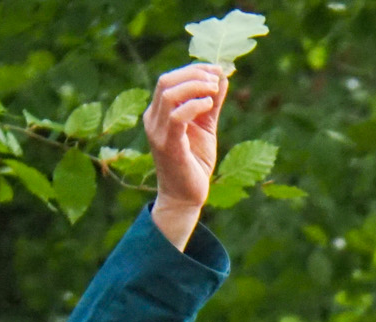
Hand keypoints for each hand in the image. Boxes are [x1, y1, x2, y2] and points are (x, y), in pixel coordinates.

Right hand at [144, 65, 226, 250]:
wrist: (185, 197)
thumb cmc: (194, 163)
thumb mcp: (205, 128)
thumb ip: (211, 104)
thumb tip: (222, 78)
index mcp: (158, 112)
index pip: (169, 79)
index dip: (193, 69)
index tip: (216, 69)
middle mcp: (153, 119)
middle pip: (166, 80)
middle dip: (194, 74)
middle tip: (217, 78)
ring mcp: (157, 131)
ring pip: (169, 94)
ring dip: (194, 86)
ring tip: (214, 90)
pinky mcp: (167, 145)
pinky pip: (176, 117)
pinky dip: (194, 106)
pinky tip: (209, 105)